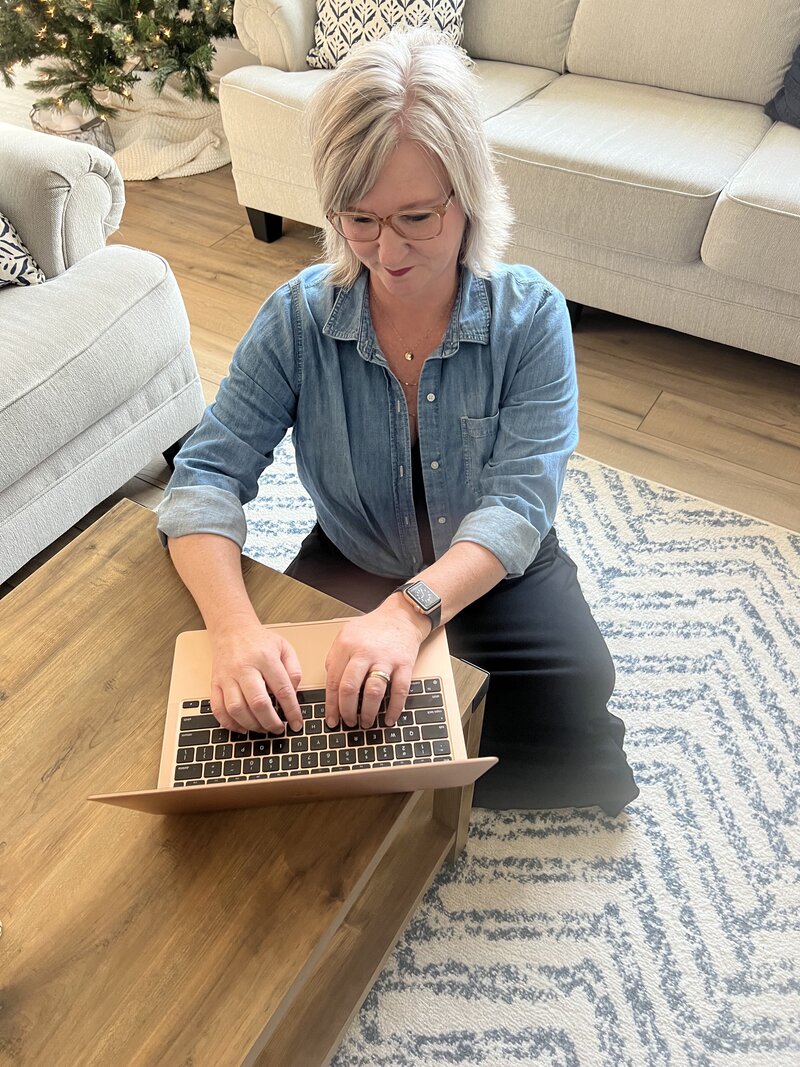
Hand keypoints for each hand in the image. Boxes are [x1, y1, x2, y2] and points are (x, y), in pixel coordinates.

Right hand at [209, 621, 303, 733]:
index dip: (291, 711)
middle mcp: (244, 668)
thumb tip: (294, 695)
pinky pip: (217, 708)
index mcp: (265, 658)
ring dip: (251, 725)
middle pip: (257, 703)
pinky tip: (241, 727)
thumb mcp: (284, 648)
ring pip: (236, 708)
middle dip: (270, 722)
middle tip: (279, 729)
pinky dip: (228, 723)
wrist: (232, 629)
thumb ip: (294, 670)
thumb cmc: (259, 641)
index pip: (282, 689)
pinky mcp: (215, 683)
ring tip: (262, 729)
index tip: (296, 724)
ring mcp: (227, 676)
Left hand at [324, 596, 429, 728]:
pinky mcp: (404, 664)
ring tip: (366, 723)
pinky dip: (394, 709)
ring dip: (368, 713)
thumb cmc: (373, 628)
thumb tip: (331, 688)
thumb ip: (336, 658)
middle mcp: (364, 652)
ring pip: (373, 692)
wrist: (401, 616)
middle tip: (348, 722)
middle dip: (347, 711)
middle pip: (349, 688)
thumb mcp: (346, 635)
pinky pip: (399, 691)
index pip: (333, 681)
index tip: (331, 719)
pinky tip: (389, 719)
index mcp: (346, 645)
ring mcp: (385, 658)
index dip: (331, 705)